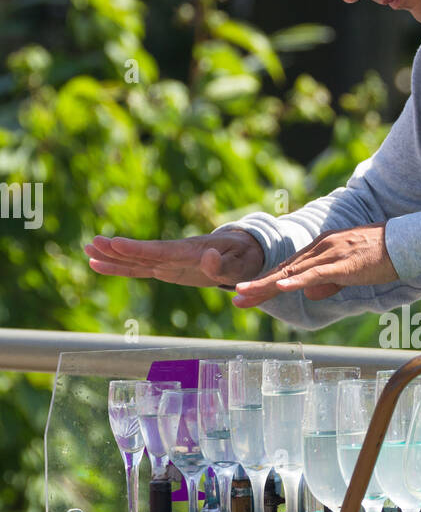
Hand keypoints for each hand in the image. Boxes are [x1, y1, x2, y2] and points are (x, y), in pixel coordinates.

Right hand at [84, 230, 264, 287]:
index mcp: (191, 251)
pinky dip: (120, 267)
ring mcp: (168, 261)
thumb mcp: (241, 264)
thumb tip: (210, 258)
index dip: (138, 249)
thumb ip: (225, 265)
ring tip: (86, 249)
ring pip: (136, 260)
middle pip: (142, 253)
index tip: (117, 243)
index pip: (160, 250)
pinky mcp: (166, 268)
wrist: (242, 251)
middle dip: (118, 250)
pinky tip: (97, 264)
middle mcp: (175, 254)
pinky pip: (140, 269)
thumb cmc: (243, 257)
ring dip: (112, 256)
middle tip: (92, 243)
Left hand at [232, 224, 397, 306]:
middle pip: (284, 270)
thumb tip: (309, 294)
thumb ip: (328, 282)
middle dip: (258, 285)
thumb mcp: (349, 272)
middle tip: (236, 298)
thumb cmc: (380, 258)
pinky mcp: (342, 264)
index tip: (249, 294)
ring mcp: (330, 254)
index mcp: (321, 248)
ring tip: (246, 295)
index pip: (289, 268)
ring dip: (267, 285)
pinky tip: (280, 287)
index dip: (267, 281)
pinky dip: (296, 281)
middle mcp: (321, 248)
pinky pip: (315, 274)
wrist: (404, 243)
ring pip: (293, 272)